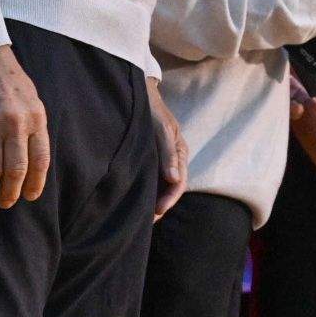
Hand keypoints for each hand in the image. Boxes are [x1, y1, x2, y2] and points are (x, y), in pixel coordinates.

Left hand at [148, 80, 188, 217]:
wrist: (138, 94)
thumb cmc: (151, 110)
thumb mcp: (161, 129)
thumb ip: (168, 153)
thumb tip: (174, 180)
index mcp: (180, 153)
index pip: (179, 183)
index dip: (170, 199)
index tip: (157, 212)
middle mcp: (172, 159)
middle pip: (170, 188)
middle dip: (161, 205)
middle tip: (147, 222)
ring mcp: (161, 160)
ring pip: (160, 186)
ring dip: (153, 200)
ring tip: (140, 217)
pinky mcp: (150, 159)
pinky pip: (151, 179)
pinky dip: (146, 191)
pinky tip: (135, 200)